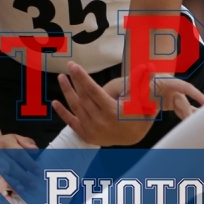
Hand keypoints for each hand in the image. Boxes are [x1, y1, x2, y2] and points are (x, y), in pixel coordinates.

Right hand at [0, 135, 39, 198]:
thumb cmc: (4, 143)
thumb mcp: (15, 138)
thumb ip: (26, 142)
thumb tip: (35, 149)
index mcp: (6, 143)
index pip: (19, 153)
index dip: (28, 163)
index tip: (38, 171)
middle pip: (11, 165)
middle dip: (22, 176)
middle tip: (33, 185)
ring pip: (2, 174)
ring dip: (12, 183)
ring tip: (22, 190)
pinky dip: (3, 186)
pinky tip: (11, 192)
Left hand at [51, 62, 203, 145]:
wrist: (135, 137)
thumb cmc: (140, 114)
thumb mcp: (143, 98)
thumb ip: (141, 82)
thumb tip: (148, 66)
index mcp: (112, 112)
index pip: (93, 91)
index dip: (82, 77)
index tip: (74, 65)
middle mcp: (100, 122)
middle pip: (83, 97)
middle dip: (74, 81)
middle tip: (68, 67)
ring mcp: (92, 130)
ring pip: (76, 108)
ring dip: (67, 92)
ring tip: (61, 78)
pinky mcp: (88, 136)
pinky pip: (72, 123)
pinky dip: (63, 113)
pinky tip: (55, 103)